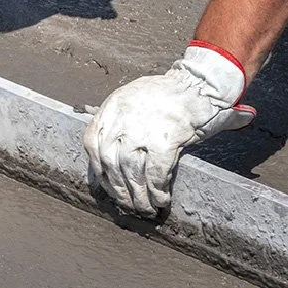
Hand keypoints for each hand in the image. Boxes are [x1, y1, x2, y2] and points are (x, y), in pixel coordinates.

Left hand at [83, 41, 255, 215]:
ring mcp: (142, 128)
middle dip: (117, 188)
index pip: (92, 140)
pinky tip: (162, 200)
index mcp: (113, 105)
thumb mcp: (134, 97)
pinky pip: (155, 174)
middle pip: (109, 161)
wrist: (199, 83)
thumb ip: (121, 118)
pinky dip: (157, 191)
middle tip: (127, 205)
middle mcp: (123, 117)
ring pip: (130, 171)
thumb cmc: (170, 94)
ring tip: (146, 209)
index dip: (96, 166)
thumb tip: (114, 154)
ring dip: (138, 196)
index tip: (104, 182)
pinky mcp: (164, 140)